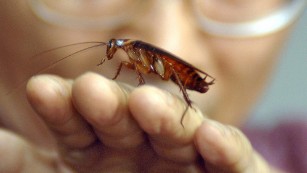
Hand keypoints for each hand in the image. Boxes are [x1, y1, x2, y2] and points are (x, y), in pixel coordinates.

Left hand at [4, 72, 281, 172]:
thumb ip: (28, 166)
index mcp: (106, 146)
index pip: (80, 124)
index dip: (63, 109)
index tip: (42, 90)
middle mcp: (145, 144)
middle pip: (128, 120)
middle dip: (111, 104)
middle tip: (89, 88)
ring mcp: (187, 155)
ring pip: (178, 131)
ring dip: (166, 116)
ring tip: (146, 104)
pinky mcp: (230, 168)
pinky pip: (231, 155)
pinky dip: (224, 145)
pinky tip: (209, 136)